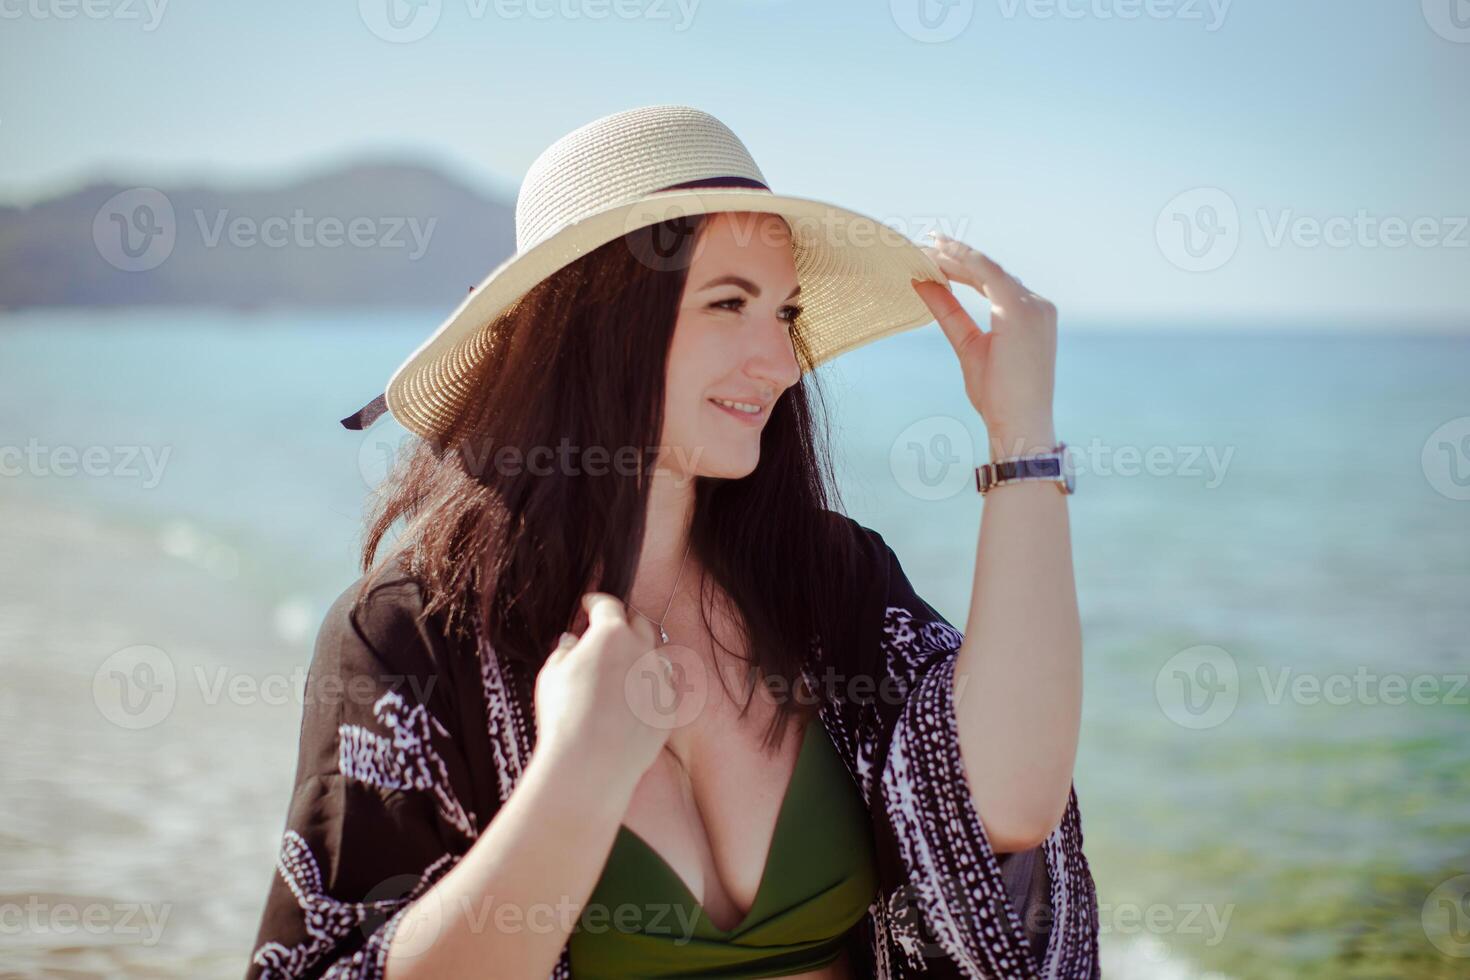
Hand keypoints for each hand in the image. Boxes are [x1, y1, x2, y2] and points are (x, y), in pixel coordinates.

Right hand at [532, 593, 675, 792]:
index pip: (608, 606)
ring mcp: (661, 679)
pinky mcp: (669, 708)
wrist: (591, 764)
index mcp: (612, 634)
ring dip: (640, 655)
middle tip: (606, 633)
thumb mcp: (552, 675)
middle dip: (622, 624)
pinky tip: (633, 698)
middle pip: (638, 624)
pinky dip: (650, 687)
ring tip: (622, 667)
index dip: (595, 603)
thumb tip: (573, 644)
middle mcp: (642, 651)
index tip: (589, 604)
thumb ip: (565, 652)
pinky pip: (663, 688)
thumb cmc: (564, 716)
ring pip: (655, 656)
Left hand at [912, 233, 1057, 457]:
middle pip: (991, 271)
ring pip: (988, 269)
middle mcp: (1037, 305)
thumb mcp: (967, 345)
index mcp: (1030, 315)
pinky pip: (989, 274)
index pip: (994, 281)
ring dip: (956, 256)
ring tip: (927, 247)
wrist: (1019, 423)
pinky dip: (965, 261)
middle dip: (957, 256)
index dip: (964, 266)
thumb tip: (923, 284)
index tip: (936, 253)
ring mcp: (1034, 306)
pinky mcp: (1022, 311)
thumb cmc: (998, 395)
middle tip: (925, 243)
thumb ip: (948, 312)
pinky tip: (942, 254)